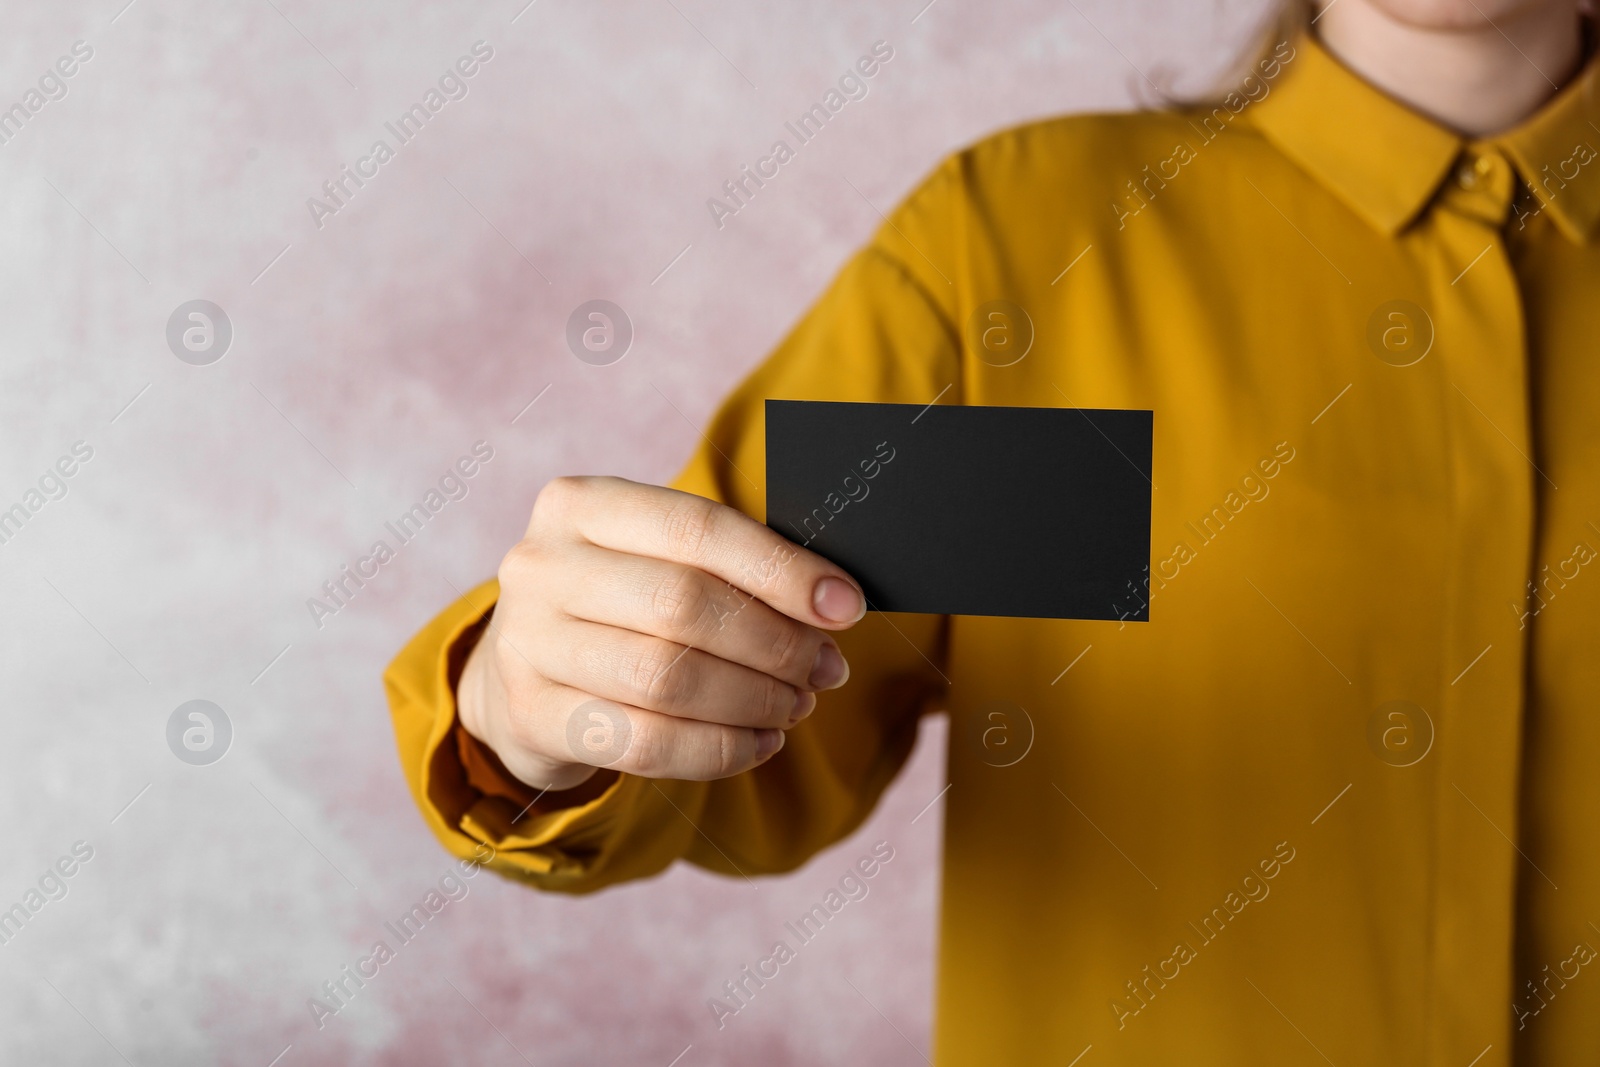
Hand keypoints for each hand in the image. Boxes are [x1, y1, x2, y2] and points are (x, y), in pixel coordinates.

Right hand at [456, 476, 865, 790]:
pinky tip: (758, 743)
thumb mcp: (655, 560)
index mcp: (581, 504)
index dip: (782, 569)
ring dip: (753, 700)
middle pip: (685, 606)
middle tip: (825, 668)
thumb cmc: (618, 605)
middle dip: (775, 643)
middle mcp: (541, 565)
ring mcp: (526, 643)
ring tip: (795, 706)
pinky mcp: (530, 716)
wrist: (519, 671)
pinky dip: (719, 750)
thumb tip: (834, 602)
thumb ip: (729, 566)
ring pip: (667, 680)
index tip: (845, 606)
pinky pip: (644, 745)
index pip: (698, 528)